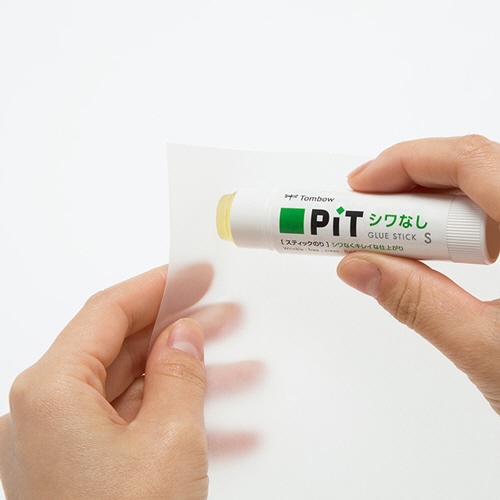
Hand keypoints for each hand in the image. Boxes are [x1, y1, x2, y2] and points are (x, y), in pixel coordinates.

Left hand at [0, 265, 210, 498]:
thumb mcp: (170, 440)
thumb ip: (179, 374)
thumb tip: (182, 335)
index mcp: (50, 394)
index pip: (107, 312)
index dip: (158, 287)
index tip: (193, 275)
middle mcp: (42, 415)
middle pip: (118, 349)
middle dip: (178, 333)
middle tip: (221, 316)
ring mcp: (58, 445)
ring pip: (130, 388)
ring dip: (184, 379)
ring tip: (237, 368)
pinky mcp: (77, 468)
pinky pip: (128, 424)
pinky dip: (170, 417)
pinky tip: (220, 420)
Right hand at [336, 135, 499, 413]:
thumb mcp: (488, 353)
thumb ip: (418, 304)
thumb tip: (358, 266)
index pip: (474, 162)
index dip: (408, 162)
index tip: (361, 185)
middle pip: (479, 168)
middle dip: (412, 186)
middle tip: (366, 215)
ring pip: (487, 188)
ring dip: (432, 206)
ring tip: (392, 235)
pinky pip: (498, 212)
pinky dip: (459, 223)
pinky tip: (435, 247)